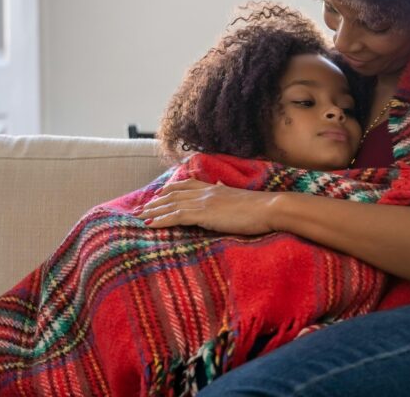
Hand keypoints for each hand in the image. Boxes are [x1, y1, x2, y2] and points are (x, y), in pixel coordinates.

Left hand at [135, 178, 275, 235]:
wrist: (270, 208)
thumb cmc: (260, 208)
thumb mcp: (239, 199)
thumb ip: (227, 196)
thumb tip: (222, 190)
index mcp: (214, 188)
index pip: (186, 185)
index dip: (169, 190)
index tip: (158, 195)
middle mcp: (205, 192)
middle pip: (173, 194)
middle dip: (155, 202)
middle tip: (141, 209)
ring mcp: (204, 202)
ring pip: (171, 205)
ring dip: (153, 211)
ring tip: (139, 217)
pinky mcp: (204, 214)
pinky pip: (176, 216)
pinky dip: (161, 220)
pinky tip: (150, 225)